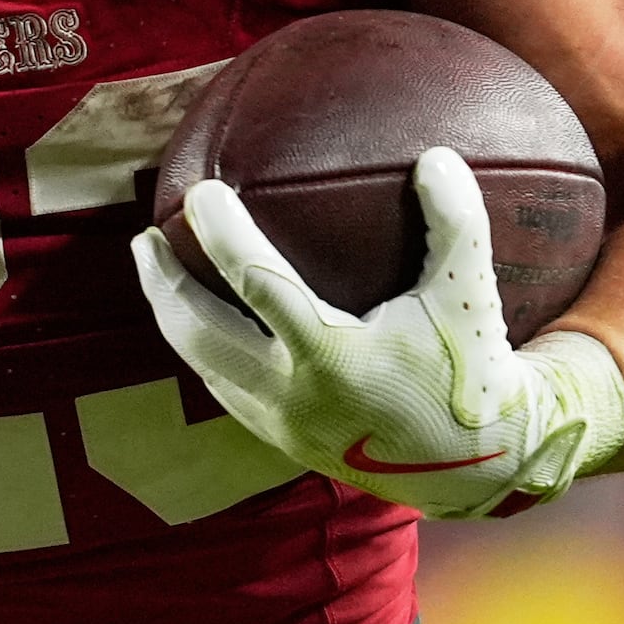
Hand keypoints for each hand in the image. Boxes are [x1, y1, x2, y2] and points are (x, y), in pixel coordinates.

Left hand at [135, 147, 623, 519]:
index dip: (223, 235)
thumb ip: (456, 224)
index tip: (200, 191)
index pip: (257, 284)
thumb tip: (436, 156)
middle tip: (146, 237)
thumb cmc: (471, 371)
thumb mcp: (470, 295)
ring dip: (172, 317)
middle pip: (201, 334)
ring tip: (156, 271)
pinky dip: (202, 349)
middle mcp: (294, 395)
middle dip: (162, 285)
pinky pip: (224, 388)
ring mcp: (281, 423)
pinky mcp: (281, 440)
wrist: (477, 466)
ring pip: (203, 366)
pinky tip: (198, 318)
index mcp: (334, 357)